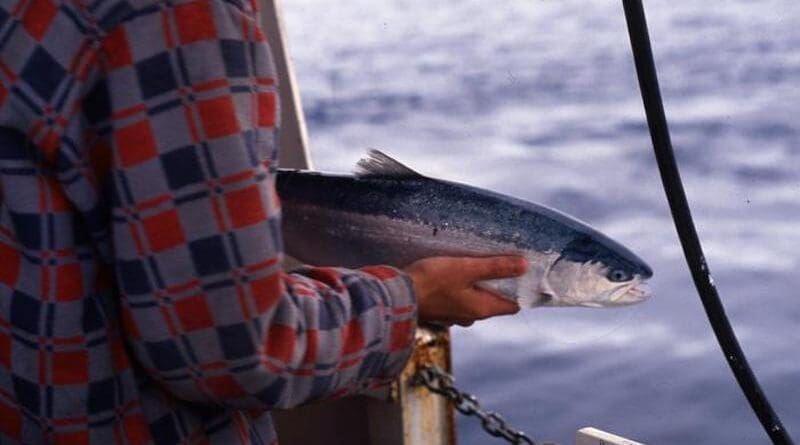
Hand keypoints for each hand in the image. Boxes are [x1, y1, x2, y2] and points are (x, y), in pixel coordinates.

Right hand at [405, 256, 526, 326]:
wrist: (397, 296)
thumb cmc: (431, 282)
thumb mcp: (466, 268)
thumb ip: (495, 267)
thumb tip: (524, 266)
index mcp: (482, 309)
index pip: (513, 305)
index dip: (519, 289)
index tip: (519, 271)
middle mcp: (471, 317)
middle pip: (494, 301)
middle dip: (498, 285)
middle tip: (496, 262)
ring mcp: (454, 316)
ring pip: (475, 300)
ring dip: (477, 286)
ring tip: (473, 266)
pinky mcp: (440, 311)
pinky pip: (458, 300)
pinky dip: (461, 289)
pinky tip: (453, 276)